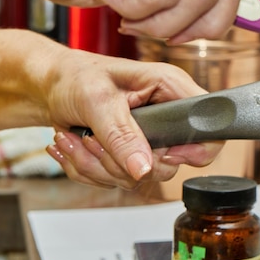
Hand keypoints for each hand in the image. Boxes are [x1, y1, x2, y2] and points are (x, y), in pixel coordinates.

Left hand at [43, 48, 222, 188]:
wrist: (51, 88)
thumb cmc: (75, 77)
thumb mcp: (97, 100)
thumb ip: (122, 135)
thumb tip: (143, 168)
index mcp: (171, 91)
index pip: (209, 131)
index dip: (193, 151)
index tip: (161, 153)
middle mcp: (165, 119)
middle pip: (169, 166)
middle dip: (124, 161)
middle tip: (95, 139)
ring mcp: (148, 142)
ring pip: (138, 178)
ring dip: (99, 164)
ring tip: (78, 136)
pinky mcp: (130, 157)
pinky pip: (116, 181)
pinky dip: (89, 169)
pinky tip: (77, 144)